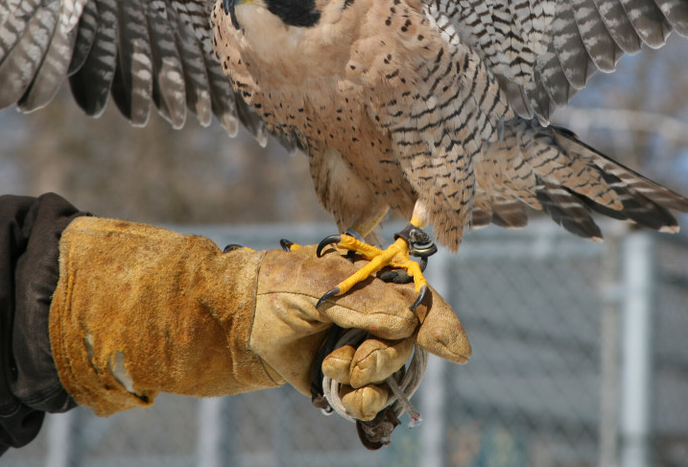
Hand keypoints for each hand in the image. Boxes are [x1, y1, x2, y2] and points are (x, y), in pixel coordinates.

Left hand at [48, 217, 468, 418]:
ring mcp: (364, 347)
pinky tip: (337, 394)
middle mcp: (379, 315)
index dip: (444, 327)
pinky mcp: (347, 379)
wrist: (231, 321)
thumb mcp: (332, 292)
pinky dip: (362, 405)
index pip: (426, 305)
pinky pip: (376, 403)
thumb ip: (385, 309)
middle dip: (383, 361)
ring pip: (397, 380)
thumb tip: (443, 337)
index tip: (457, 352)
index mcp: (380, 283)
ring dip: (368, 384)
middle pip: (414, 350)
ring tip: (330, 371)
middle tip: (346, 361)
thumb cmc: (276, 291)